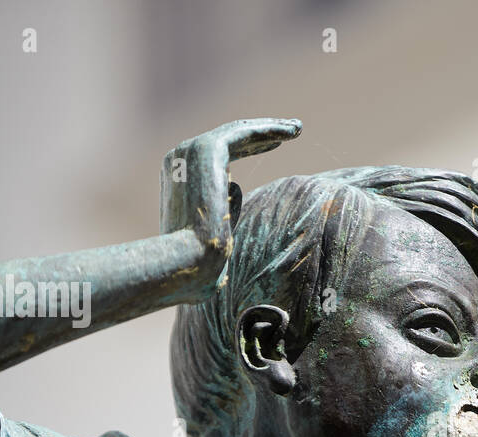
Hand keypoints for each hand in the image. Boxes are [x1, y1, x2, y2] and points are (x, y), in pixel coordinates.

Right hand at [160, 118, 301, 298]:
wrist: (186, 264)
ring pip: (237, 132)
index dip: (249, 146)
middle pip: (229, 139)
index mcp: (179, 180)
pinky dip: (267, 129)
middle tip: (291, 130)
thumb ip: (222, 218)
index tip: (274, 144)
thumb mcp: (212, 243)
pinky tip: (290, 131)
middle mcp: (180, 160)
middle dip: (261, 133)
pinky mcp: (206, 150)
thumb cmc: (197, 269)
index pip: (219, 155)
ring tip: (297, 128)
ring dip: (269, 128)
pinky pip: (242, 133)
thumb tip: (235, 190)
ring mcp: (190, 152)